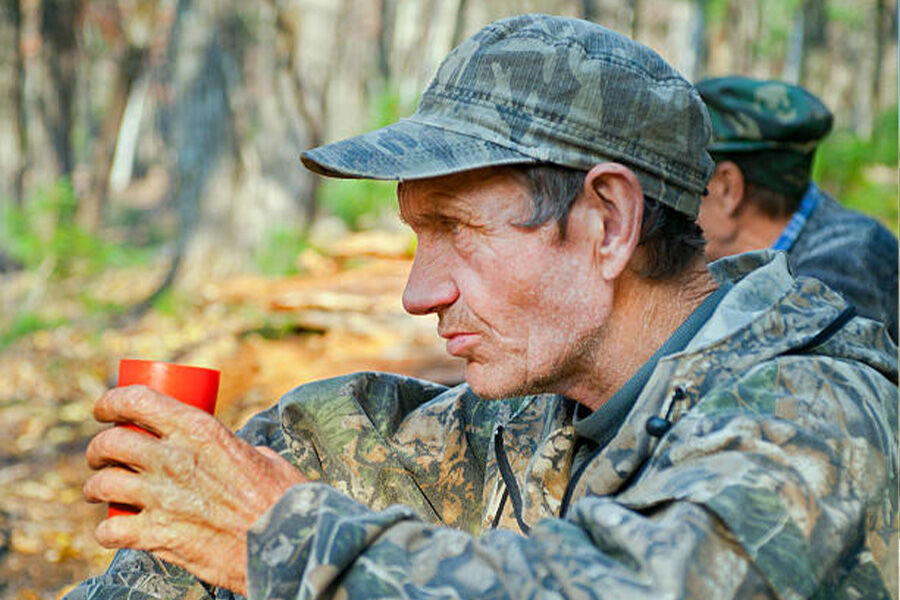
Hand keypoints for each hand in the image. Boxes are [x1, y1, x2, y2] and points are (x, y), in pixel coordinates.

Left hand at [83, 385, 307, 594]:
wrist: (285, 544)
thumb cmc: (281, 498)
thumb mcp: (260, 456)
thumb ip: (236, 449)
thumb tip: (228, 449)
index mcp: (200, 430)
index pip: (137, 401)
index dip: (112, 401)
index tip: (104, 409)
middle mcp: (174, 459)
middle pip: (111, 442)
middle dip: (98, 448)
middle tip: (101, 456)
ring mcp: (162, 498)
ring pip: (103, 484)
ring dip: (95, 488)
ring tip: (99, 492)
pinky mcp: (158, 535)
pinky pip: (110, 530)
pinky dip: (107, 531)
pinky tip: (114, 530)